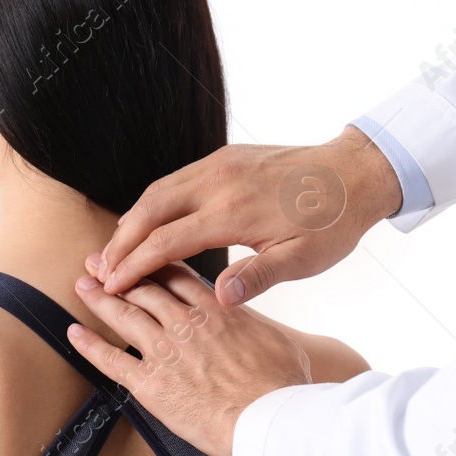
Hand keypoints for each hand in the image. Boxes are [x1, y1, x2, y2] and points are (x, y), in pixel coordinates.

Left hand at [67, 262, 312, 455]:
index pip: (177, 276)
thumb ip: (253, 323)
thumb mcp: (278, 340)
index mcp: (217, 309)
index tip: (139, 255)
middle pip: (144, 289)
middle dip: (119, 272)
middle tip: (99, 262)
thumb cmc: (282, 386)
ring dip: (99, 298)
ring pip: (123, 315)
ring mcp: (164, 351)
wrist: (268, 419)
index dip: (154, 263)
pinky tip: (74, 333)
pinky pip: (110, 360)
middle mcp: (185, 323)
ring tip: (83, 286)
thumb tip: (250, 320)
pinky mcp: (149, 383)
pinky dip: (89, 344)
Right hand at [95, 125, 401, 304]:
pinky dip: (153, 202)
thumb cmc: (332, 221)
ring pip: (158, 191)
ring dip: (132, 220)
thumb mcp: (302, 260)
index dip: (133, 266)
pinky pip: (176, 179)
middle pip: (148, 211)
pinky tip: (149, 221)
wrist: (356, 172)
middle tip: (99, 270)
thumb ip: (258, 277)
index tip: (111, 286)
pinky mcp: (226, 156)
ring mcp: (220, 165)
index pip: (165, 242)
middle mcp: (218, 182)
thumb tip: (218, 299)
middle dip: (119, 242)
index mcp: (233, 213)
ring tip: (115, 249)